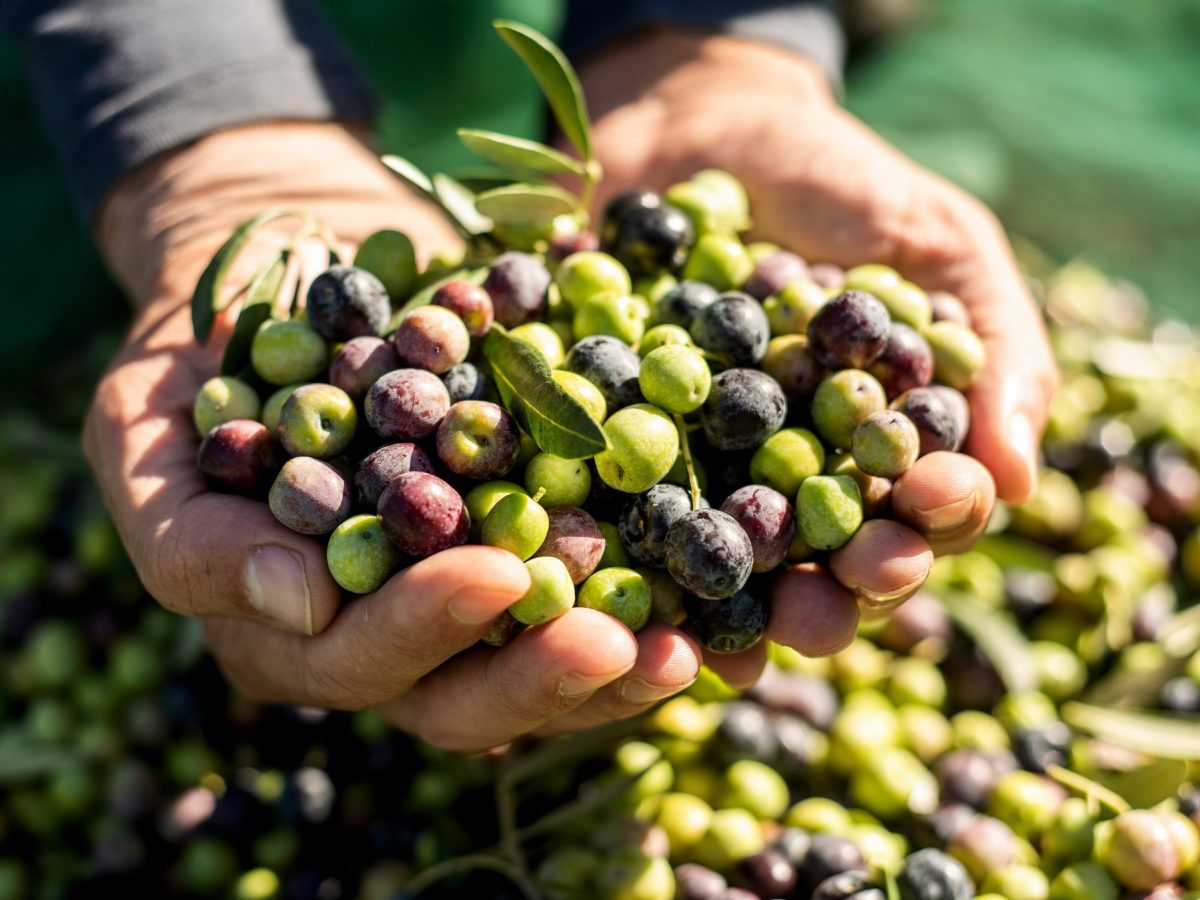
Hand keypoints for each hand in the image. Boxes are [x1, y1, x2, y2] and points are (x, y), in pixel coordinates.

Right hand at [84, 123, 701, 749]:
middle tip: (627, 644)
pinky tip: (724, 584)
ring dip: (623, 658)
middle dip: (544, 674)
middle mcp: (387, 631)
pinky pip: (603, 584)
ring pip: (545, 660)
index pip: (357, 659)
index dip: (424, 629)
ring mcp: (467, 592)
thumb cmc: (202, 351)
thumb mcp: (139, 426)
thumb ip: (191, 529)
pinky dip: (660, 587)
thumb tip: (298, 605)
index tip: (497, 573)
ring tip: (694, 639)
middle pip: (468, 694)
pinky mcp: (536, 537)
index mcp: (292, 624)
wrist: (299, 265)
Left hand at [579, 31, 1055, 680]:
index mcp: (878, 451)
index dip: (926, 527)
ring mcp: (700, 476)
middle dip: (829, 598)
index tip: (925, 513)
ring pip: (722, 571)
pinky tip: (618, 590)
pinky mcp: (611, 455)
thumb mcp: (934, 239)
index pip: (916, 515)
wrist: (696, 125)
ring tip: (729, 640)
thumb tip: (1017, 474)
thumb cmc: (835, 181)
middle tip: (822, 606)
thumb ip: (989, 343)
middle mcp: (793, 483)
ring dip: (728, 612)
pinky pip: (614, 518)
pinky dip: (614, 554)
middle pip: (820, 569)